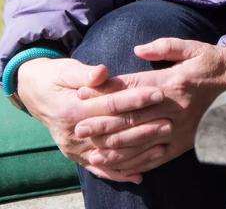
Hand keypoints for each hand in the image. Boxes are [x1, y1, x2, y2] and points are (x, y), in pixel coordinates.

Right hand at [16, 57, 167, 183]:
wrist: (34, 93)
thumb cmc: (56, 77)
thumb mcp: (67, 70)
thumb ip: (86, 74)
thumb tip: (102, 72)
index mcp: (71, 110)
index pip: (109, 105)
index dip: (134, 98)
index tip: (158, 93)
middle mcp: (72, 133)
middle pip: (113, 132)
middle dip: (142, 127)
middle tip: (169, 123)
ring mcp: (74, 149)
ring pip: (109, 155)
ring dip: (136, 153)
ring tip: (162, 147)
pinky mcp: (76, 156)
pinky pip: (99, 168)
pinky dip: (118, 173)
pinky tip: (139, 176)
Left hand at [72, 39, 225, 175]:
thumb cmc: (219, 64)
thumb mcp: (196, 47)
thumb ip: (166, 46)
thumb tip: (137, 48)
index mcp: (174, 82)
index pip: (132, 88)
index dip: (105, 92)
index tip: (83, 94)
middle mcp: (174, 107)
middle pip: (130, 116)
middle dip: (101, 122)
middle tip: (77, 127)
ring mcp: (179, 128)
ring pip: (139, 139)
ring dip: (112, 144)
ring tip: (90, 146)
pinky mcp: (184, 143)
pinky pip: (154, 156)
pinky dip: (133, 161)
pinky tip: (116, 162)